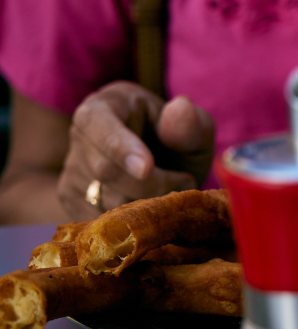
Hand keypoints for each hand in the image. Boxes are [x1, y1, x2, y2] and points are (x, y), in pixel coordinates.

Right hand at [57, 81, 216, 219]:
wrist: (167, 167)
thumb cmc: (179, 142)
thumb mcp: (195, 129)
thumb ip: (190, 123)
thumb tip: (181, 108)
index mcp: (105, 105)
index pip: (98, 124)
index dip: (121, 148)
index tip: (146, 169)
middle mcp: (80, 134)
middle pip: (103, 170)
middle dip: (150, 185)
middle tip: (184, 183)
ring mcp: (72, 167)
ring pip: (102, 199)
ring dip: (144, 206)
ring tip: (171, 193)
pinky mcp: (71, 198)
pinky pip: (97, 219)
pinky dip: (129, 222)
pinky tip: (150, 209)